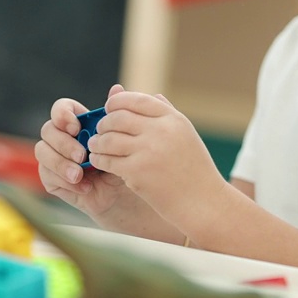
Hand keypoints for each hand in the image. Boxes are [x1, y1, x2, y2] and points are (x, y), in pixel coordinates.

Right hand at [34, 84, 135, 219]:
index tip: (76, 127)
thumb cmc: (120, 161)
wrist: (119, 192)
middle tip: (81, 156)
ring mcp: (52, 156)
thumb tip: (117, 88)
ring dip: (60, 163)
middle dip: (63, 143)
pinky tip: (84, 187)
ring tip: (79, 175)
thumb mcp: (122, 139)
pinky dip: (65, 181)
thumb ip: (116, 115)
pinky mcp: (50, 177)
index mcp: (76, 122)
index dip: (63, 114)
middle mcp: (60, 136)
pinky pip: (47, 175)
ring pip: (42, 152)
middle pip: (48, 130)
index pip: (60, 108)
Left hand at [86, 90, 225, 229]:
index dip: (118, 101)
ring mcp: (148, 151)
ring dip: (97, 141)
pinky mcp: (136, 172)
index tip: (110, 108)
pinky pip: (107, 160)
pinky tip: (98, 160)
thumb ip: (168, 114)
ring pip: (109, 139)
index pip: (137, 100)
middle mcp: (160, 131)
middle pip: (119, 117)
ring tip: (95, 144)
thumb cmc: (194, 169)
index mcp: (173, 119)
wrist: (202, 202)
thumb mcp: (187, 135)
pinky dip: (98, 159)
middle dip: (104, 122)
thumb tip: (153, 95)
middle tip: (100, 129)